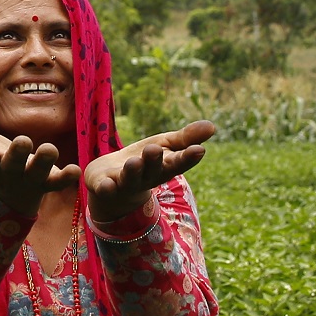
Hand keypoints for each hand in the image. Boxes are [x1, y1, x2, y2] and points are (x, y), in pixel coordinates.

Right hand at [0, 106, 80, 212]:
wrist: (12, 196)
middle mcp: (8, 170)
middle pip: (11, 163)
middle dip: (17, 154)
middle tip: (23, 141)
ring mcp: (28, 178)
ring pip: (36, 171)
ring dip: (44, 161)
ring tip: (50, 149)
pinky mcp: (47, 182)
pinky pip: (57, 182)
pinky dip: (65, 177)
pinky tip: (75, 169)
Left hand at [81, 121, 215, 226]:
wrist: (110, 182)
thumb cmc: (144, 162)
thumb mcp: (165, 146)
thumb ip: (186, 138)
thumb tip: (213, 126)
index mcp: (163, 167)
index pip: (177, 162)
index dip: (187, 158)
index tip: (198, 150)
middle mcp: (145, 178)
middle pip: (152, 171)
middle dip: (154, 161)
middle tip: (154, 149)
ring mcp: (124, 185)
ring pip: (129, 179)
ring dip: (132, 172)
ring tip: (134, 162)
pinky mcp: (103, 187)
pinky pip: (104, 190)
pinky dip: (105, 188)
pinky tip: (107, 184)